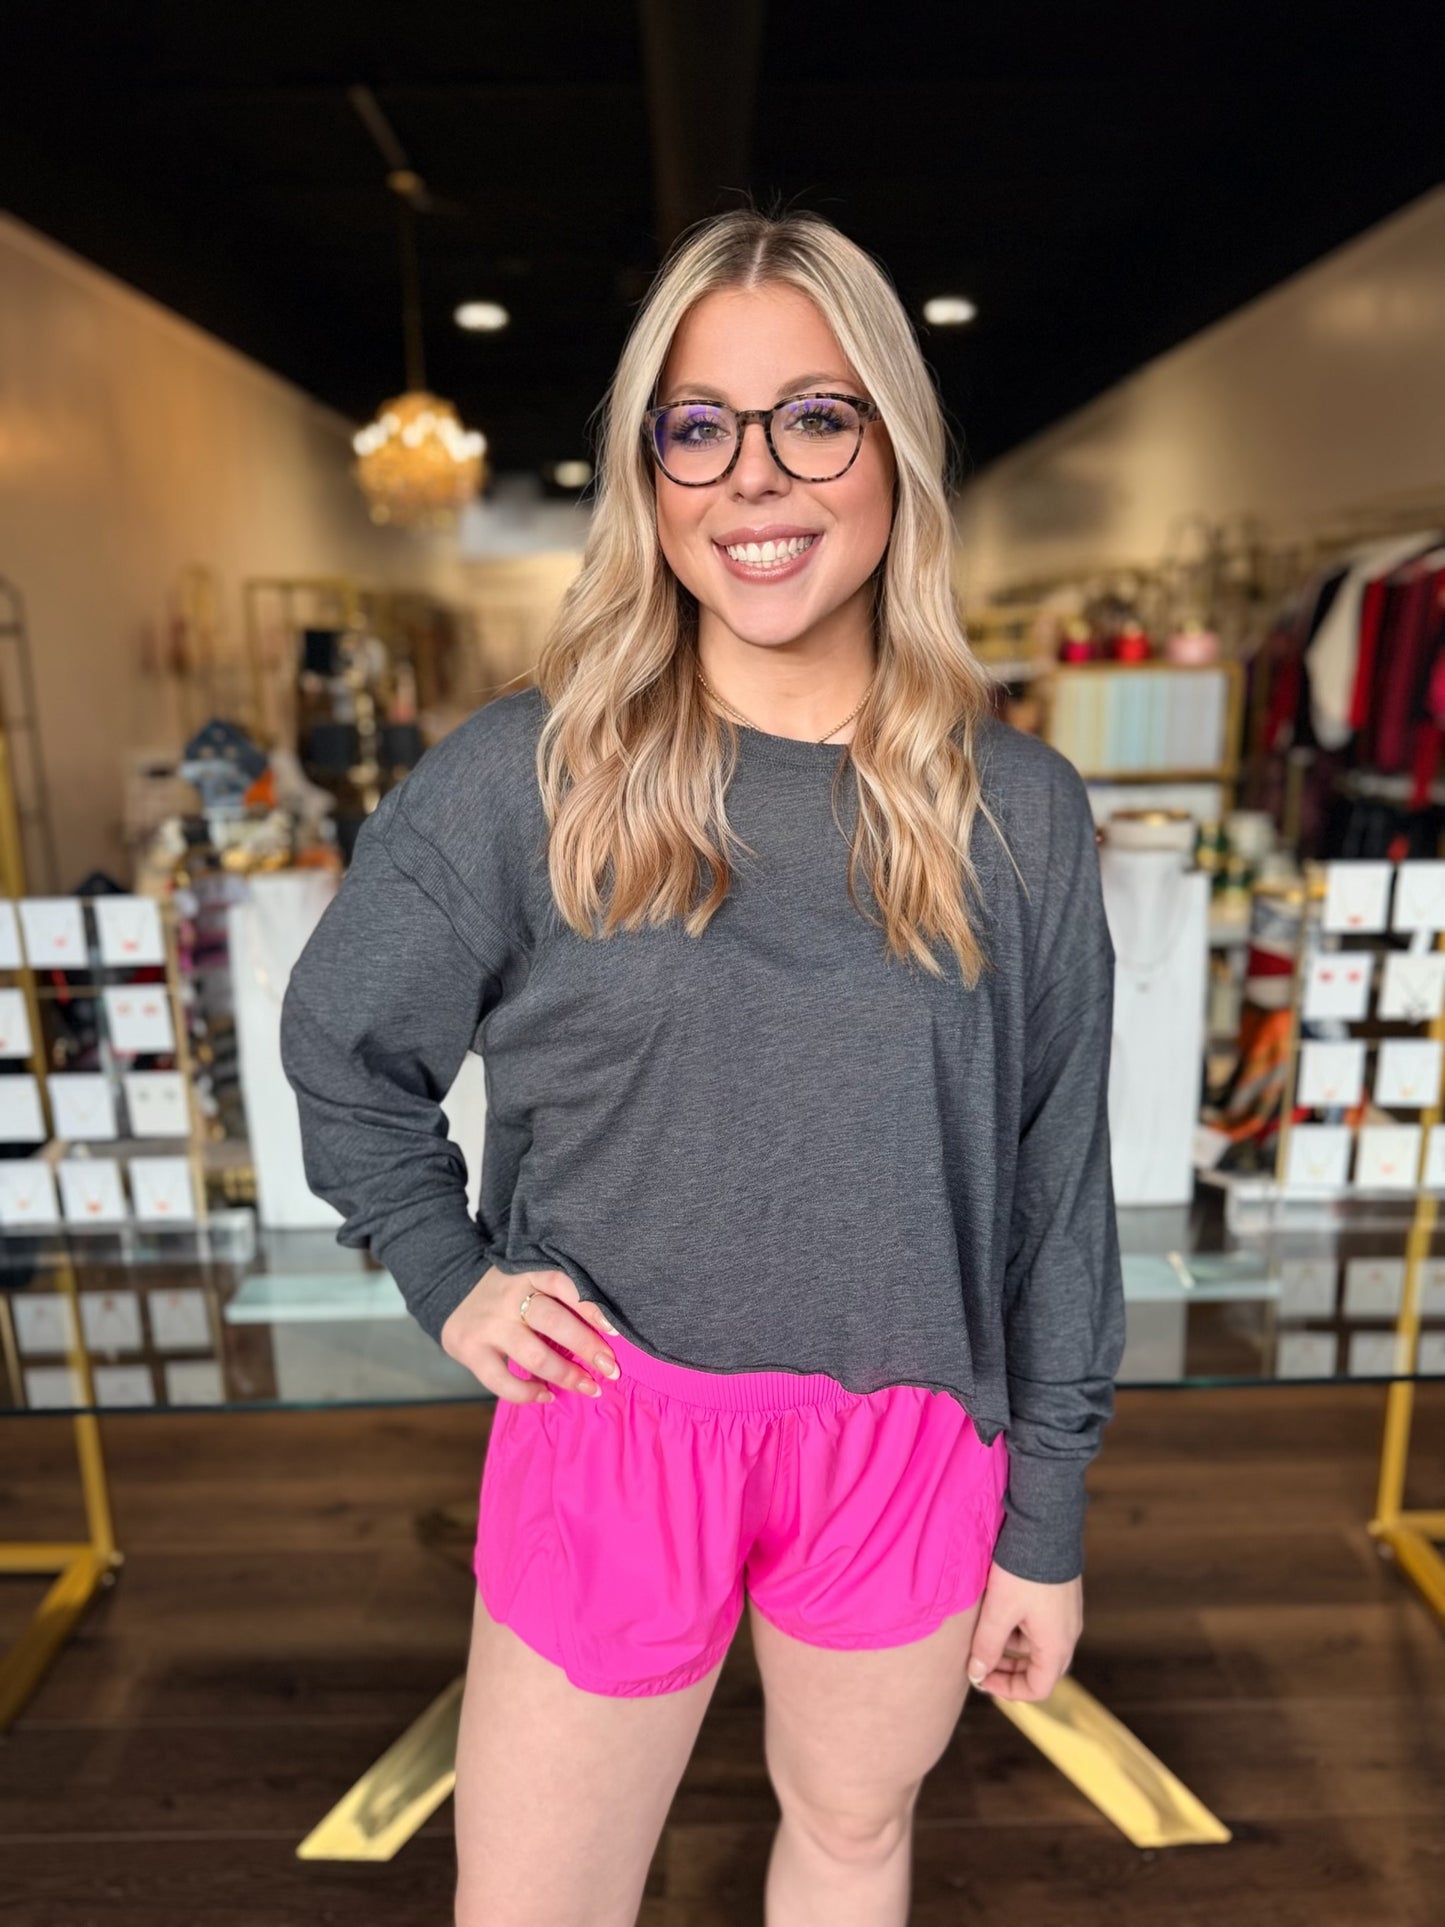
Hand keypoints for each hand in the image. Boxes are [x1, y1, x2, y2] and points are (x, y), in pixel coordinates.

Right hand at [439, 1265, 620, 1404]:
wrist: (452, 1289)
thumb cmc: (509, 1290)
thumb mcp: (530, 1277)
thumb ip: (558, 1295)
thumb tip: (607, 1331)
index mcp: (528, 1273)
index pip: (563, 1284)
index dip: (591, 1307)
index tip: (616, 1331)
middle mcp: (508, 1296)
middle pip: (552, 1321)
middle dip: (586, 1347)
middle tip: (611, 1369)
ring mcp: (488, 1324)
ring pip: (532, 1354)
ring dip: (565, 1375)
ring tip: (588, 1387)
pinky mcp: (470, 1349)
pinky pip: (501, 1381)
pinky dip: (527, 1393)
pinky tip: (546, 1395)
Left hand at [965, 1561, 1082, 1701]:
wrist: (1046, 1527)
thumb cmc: (1023, 1572)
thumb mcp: (999, 1611)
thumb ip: (987, 1646)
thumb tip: (976, 1675)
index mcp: (1057, 1645)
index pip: (1038, 1688)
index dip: (1009, 1690)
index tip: (983, 1678)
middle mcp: (1068, 1634)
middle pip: (1041, 1669)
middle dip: (1010, 1670)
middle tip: (982, 1661)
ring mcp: (1067, 1615)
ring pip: (1040, 1646)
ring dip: (1013, 1647)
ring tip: (986, 1632)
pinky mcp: (1062, 1598)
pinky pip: (1042, 1626)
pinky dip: (1021, 1628)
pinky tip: (1001, 1611)